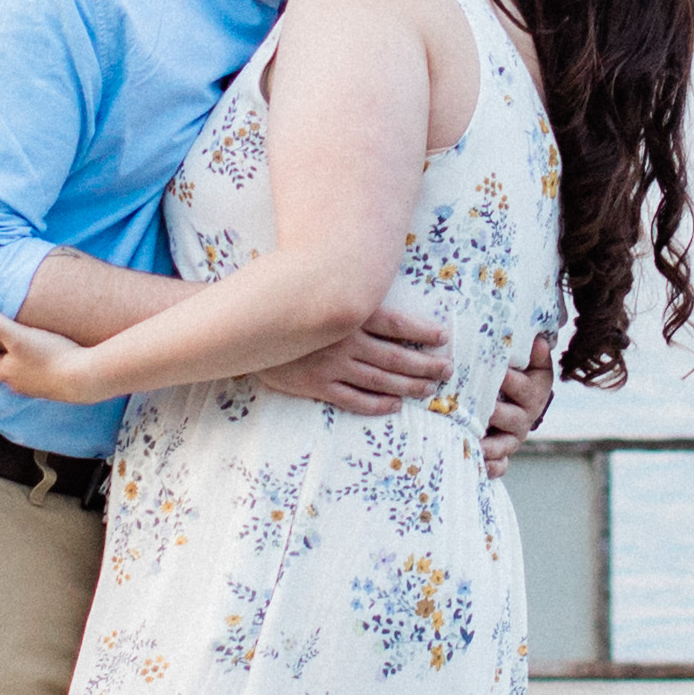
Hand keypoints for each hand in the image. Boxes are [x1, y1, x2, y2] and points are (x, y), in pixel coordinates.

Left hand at [0, 300, 122, 403]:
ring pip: (15, 373)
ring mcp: (35, 387)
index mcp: (3, 372)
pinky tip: (40, 356)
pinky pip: (35, 374)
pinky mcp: (53, 386)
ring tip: (13, 344)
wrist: (86, 378)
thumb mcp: (18, 335)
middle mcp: (16, 383)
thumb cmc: (50, 357)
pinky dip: (31, 364)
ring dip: (11, 360)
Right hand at [278, 296, 455, 419]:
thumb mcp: (321, 289)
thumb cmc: (287, 300)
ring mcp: (330, 364)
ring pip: (380, 380)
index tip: (444, 337)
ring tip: (429, 389)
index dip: (423, 332)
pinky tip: (394, 405)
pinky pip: (353, 399)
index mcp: (349, 313)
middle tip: (447, 370)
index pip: (398, 325)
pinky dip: (376, 404)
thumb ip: (351, 294)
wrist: (246, 326)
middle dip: (426, 364)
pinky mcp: (315, 384)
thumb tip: (380, 291)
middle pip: (396, 356)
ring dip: (408, 386)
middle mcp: (344, 340)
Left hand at [477, 331, 557, 477]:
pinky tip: (480, 465)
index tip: (499, 374)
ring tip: (474, 440)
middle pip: (512, 417)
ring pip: (505, 444)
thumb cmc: (513, 373)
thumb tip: (539, 340)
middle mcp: (526, 416)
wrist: (512, 400)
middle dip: (496, 412)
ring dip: (491, 444)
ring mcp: (514, 437)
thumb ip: (531, 353)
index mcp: (534, 391)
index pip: (524, 387)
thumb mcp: (526, 362)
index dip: (511, 381)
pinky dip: (492, 467)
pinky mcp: (503, 454)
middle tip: (480, 408)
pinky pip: (500, 465)